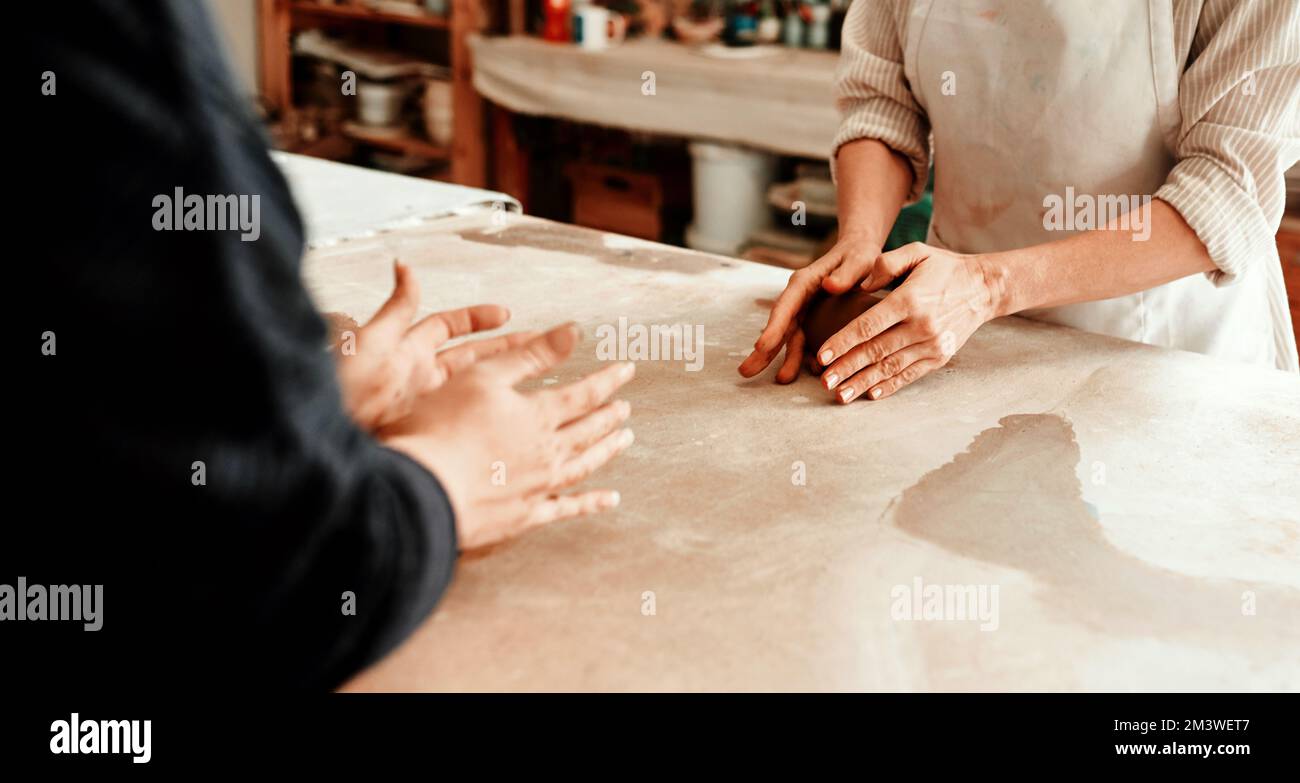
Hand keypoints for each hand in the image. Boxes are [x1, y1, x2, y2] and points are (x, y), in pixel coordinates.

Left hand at [336, 261, 532, 430]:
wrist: (328, 433)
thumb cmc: (340, 385)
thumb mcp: (372, 338)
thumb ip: (397, 306)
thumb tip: (405, 266)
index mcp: (407, 349)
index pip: (448, 326)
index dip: (476, 318)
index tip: (504, 313)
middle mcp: (418, 377)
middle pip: (470, 357)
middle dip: (504, 349)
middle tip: (540, 345)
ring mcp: (424, 406)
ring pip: (471, 388)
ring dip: (502, 381)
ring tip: (536, 378)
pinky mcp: (427, 432)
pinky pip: (461, 419)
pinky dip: (484, 415)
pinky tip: (507, 418)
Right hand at [380, 324, 635, 549]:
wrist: (425, 489)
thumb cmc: (443, 427)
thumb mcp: (484, 376)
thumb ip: (530, 355)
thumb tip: (574, 331)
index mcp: (537, 415)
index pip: (584, 393)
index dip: (608, 380)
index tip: (626, 370)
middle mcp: (547, 451)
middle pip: (588, 430)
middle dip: (609, 415)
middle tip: (626, 407)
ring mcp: (539, 485)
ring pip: (584, 465)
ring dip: (606, 450)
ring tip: (624, 440)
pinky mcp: (525, 515)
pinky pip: (567, 507)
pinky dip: (591, 503)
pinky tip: (609, 500)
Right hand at [738, 232, 882, 382]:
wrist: (859, 252)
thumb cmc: (859, 255)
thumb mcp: (858, 259)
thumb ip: (846, 273)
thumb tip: (829, 286)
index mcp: (804, 282)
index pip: (786, 306)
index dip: (773, 327)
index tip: (761, 346)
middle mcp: (798, 298)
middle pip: (779, 325)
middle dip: (763, 350)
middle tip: (746, 372)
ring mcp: (803, 311)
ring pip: (788, 338)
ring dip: (779, 359)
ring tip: (776, 381)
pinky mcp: (812, 321)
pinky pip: (803, 341)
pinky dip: (799, 358)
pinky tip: (794, 375)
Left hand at [816, 242, 996, 401]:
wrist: (984, 288)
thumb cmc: (944, 268)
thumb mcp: (916, 252)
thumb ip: (885, 263)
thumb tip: (859, 285)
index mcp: (910, 300)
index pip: (869, 325)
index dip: (843, 341)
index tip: (822, 355)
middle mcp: (921, 325)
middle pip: (876, 351)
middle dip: (847, 368)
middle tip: (824, 381)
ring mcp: (932, 345)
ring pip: (890, 368)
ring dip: (863, 382)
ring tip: (841, 395)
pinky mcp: (940, 357)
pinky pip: (910, 375)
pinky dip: (890, 386)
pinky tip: (870, 394)